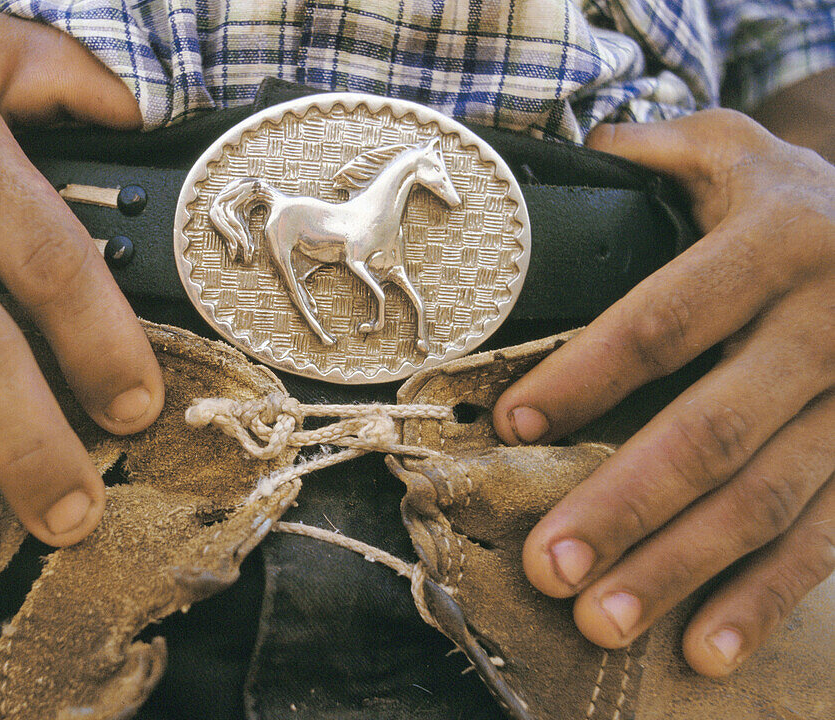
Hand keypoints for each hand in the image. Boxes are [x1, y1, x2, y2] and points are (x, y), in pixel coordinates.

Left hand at [493, 109, 834, 675]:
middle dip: (624, 503)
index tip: (512, 422)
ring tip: (601, 622)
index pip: (664, 318)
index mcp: (778, 244)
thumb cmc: (807, 204)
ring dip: (681, 569)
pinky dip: (765, 599)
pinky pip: (828, 539)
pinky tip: (703, 648)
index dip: (588, 374)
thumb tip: (584, 145)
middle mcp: (825, 327)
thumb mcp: (744, 154)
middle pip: (712, 429)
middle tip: (546, 564)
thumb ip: (666, 149)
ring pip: (767, 500)